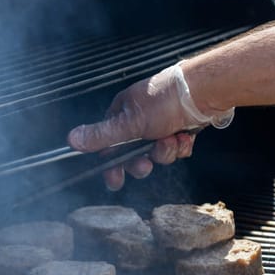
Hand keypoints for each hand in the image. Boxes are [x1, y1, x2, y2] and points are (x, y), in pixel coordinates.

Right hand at [67, 62, 233, 189]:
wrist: (203, 93)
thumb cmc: (164, 102)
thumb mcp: (129, 123)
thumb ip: (102, 136)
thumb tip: (72, 140)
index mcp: (122, 115)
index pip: (109, 146)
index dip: (112, 165)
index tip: (115, 181)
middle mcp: (140, 120)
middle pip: (135, 155)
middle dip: (143, 161)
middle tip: (147, 162)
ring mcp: (162, 125)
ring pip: (158, 154)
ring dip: (166, 151)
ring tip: (173, 138)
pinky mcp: (180, 129)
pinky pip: (176, 150)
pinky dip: (181, 146)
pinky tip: (186, 136)